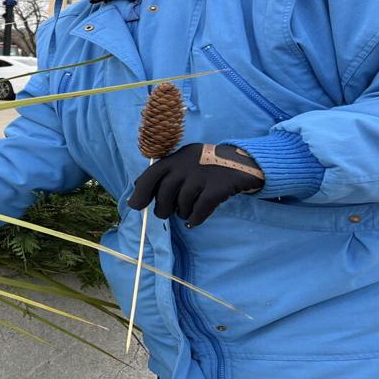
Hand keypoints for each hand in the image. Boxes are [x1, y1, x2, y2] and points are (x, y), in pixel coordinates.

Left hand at [128, 143, 264, 227]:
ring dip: (183, 213)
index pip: (152, 174)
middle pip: (165, 194)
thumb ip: (165, 174)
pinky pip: (199, 210)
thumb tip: (136, 190)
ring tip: (189, 211)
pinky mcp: (218, 187)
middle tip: (168, 213)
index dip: (141, 192)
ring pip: (182, 205)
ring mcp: (203, 175)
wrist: (243, 162)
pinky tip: (196, 220)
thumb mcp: (185, 162)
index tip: (135, 206)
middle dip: (163, 209)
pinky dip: (196, 219)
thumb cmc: (208, 167)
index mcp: (177, 158)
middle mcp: (187, 164)